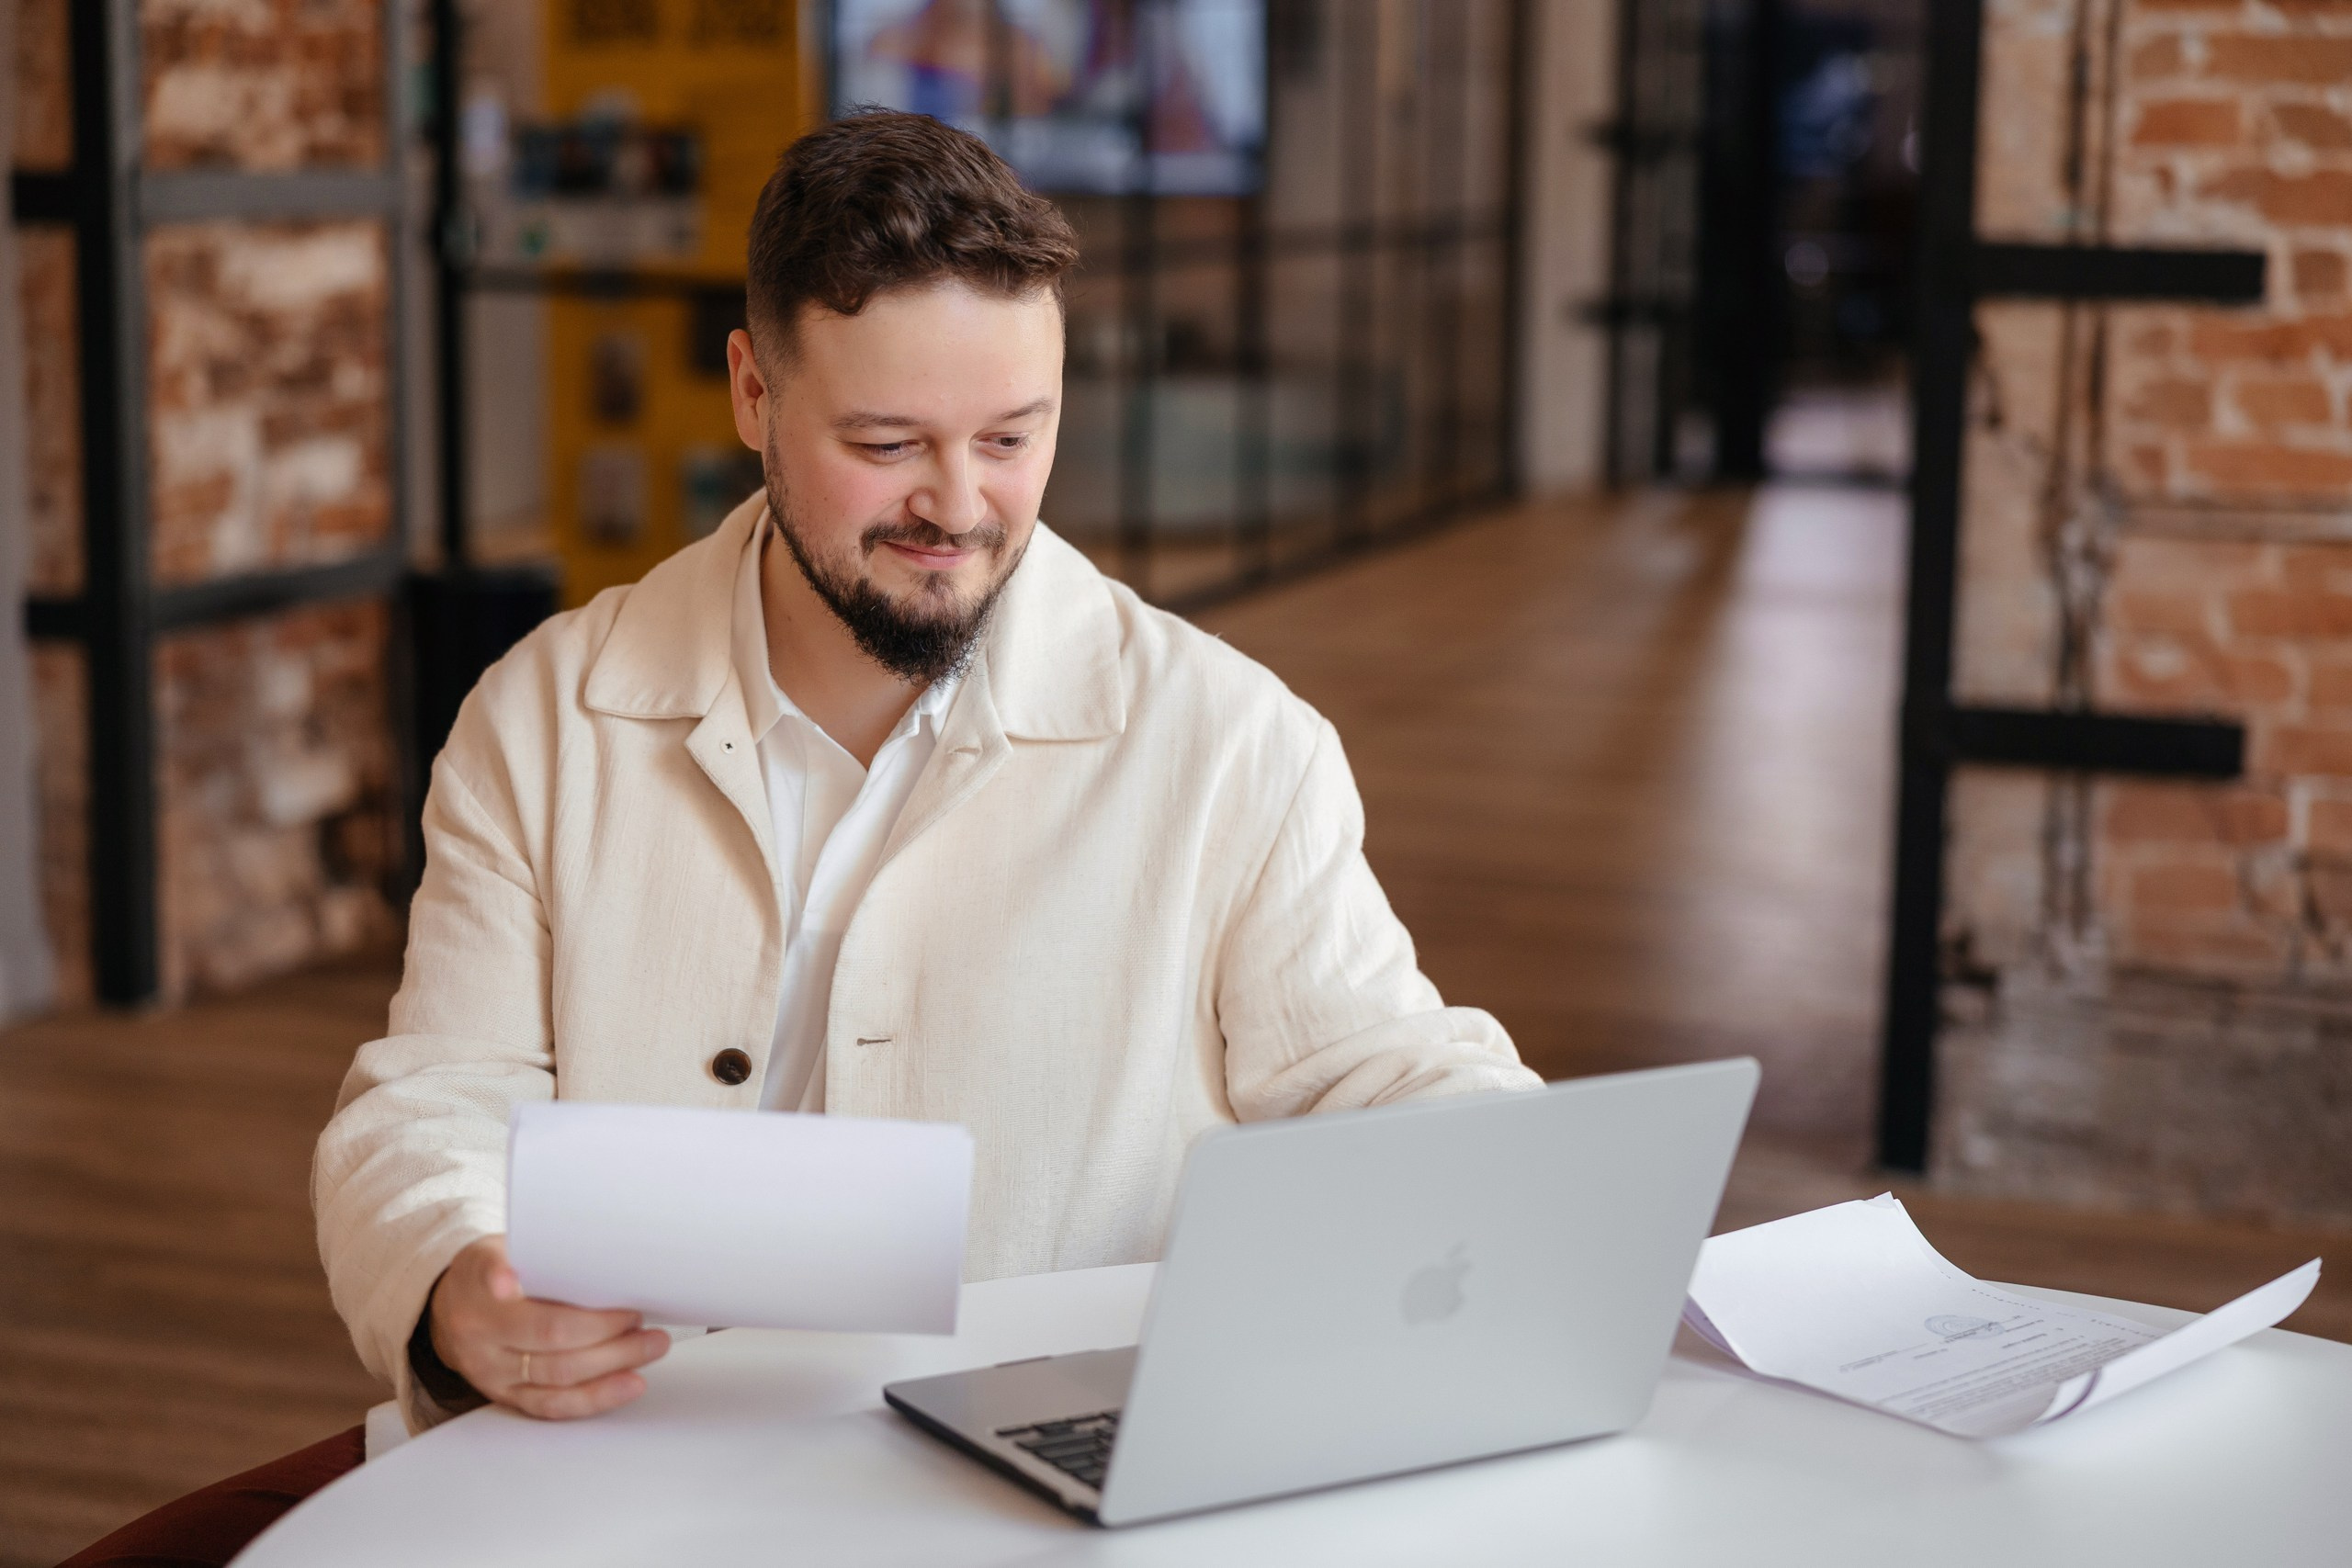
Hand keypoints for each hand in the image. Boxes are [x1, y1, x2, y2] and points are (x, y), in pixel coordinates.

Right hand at [427, 1235, 670, 1418]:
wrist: (449, 1309)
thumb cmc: (491, 1271)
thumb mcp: (499, 1247)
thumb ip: (537, 1251)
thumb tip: (592, 1254)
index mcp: (479, 1288)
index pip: (510, 1287)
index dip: (525, 1284)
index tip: (570, 1286)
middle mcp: (481, 1334)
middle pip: (551, 1337)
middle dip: (607, 1330)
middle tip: (642, 1316)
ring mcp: (492, 1371)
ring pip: (558, 1377)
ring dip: (613, 1363)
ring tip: (650, 1345)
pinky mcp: (506, 1396)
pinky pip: (553, 1405)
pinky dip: (596, 1397)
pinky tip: (629, 1383)